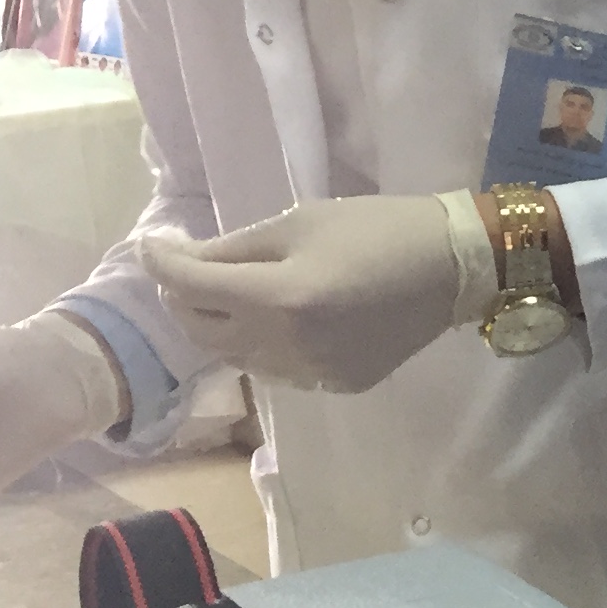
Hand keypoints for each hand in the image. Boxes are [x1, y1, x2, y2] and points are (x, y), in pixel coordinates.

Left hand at [146, 196, 492, 394]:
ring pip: (234, 357)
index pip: (190, 287)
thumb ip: (236, 248)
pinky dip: (261, 345)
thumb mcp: (300, 222)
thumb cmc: (379, 228)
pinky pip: (276, 370)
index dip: (160, 262)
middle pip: (200, 331)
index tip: (151, 245)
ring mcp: (313, 373)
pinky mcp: (335, 385)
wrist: (455, 267)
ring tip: (227, 296)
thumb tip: (182, 262)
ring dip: (219, 325)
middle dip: (182, 298)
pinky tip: (278, 320)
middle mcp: (289, 345)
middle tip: (186, 269)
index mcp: (280, 297)